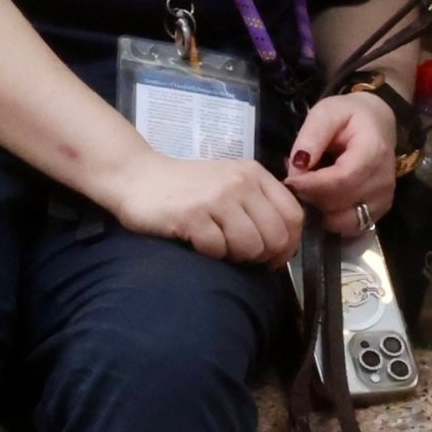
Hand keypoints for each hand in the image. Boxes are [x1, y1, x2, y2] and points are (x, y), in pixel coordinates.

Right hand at [105, 151, 304, 264]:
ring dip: (236, 256)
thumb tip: (284, 243)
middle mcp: (240, 182)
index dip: (288, 244)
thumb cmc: (188, 187)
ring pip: (250, 246)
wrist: (137, 177)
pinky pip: (218, 250)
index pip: (294, 215)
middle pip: (275, 236)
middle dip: (262, 255)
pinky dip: (211, 254)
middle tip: (241, 255)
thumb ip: (259, 203)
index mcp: (255, 174)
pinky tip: (198, 242)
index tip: (272, 257)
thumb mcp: (230, 182)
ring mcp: (216, 198)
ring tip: (218, 245)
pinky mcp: (192, 216)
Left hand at [283, 90, 398, 234]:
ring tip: (312, 188)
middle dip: (311, 195)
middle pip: (339, 203)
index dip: (310, 185)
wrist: (378, 123)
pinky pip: (350, 226)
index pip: (340, 181)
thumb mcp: (326, 113)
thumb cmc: (351, 116)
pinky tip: (324, 198)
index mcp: (373, 152)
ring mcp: (383, 200)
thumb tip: (297, 167)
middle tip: (297, 180)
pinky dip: (332, 217)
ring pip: (343, 220)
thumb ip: (311, 137)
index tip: (289, 179)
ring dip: (320, 209)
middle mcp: (383, 182)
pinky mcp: (378, 212)